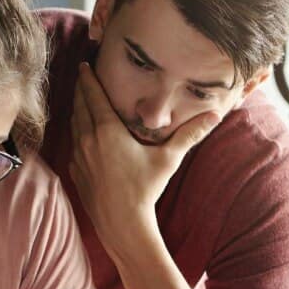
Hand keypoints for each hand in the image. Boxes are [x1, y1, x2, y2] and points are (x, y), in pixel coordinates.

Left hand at [69, 62, 218, 247]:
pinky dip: (76, 132)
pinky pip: (73, 144)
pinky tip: (82, 133)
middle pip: (79, 106)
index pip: (93, 96)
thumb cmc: (145, 190)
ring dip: (77, 109)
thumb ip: (190, 135)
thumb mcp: (169, 159)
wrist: (122, 224)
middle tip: (82, 76)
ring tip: (82, 100)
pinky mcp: (75, 171)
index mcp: (107, 131)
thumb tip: (215, 116)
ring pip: (74, 125)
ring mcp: (79, 156)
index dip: (87, 78)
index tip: (84, 64)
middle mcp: (88, 140)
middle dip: (80, 89)